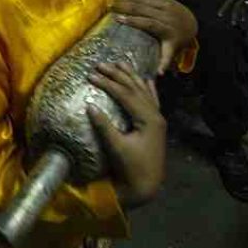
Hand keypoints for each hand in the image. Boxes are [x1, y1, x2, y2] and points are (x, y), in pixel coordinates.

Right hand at [87, 62, 165, 207]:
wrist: (147, 185)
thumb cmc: (131, 167)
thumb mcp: (116, 147)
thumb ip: (104, 125)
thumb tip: (89, 105)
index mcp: (148, 119)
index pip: (126, 94)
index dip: (108, 83)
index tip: (91, 74)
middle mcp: (156, 115)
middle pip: (135, 89)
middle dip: (118, 75)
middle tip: (101, 64)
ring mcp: (158, 119)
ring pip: (144, 91)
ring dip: (132, 77)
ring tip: (121, 63)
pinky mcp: (156, 125)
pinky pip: (152, 100)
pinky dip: (148, 88)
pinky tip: (147, 80)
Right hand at [111, 0, 198, 73]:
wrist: (191, 23)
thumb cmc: (177, 39)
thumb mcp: (172, 50)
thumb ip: (165, 60)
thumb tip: (158, 74)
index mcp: (167, 29)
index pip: (149, 23)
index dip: (134, 21)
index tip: (118, 19)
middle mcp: (167, 14)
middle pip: (144, 8)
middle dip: (126, 7)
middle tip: (111, 7)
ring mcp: (166, 3)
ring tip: (115, 1)